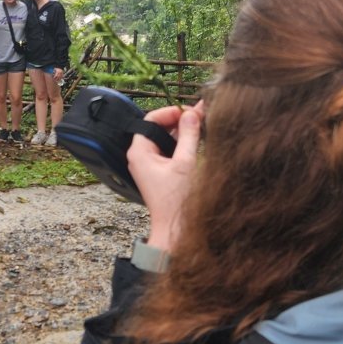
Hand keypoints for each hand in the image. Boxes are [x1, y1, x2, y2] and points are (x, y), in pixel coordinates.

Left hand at [126, 101, 204, 251]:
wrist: (175, 231)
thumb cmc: (176, 202)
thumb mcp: (185, 163)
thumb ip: (189, 135)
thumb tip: (192, 113)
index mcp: (139, 151)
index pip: (151, 119)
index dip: (171, 112)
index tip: (190, 112)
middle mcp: (140, 156)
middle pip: (159, 128)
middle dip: (180, 121)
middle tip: (201, 117)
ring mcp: (149, 165)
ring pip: (166, 139)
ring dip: (183, 133)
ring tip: (202, 127)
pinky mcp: (159, 173)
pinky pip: (169, 151)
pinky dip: (182, 145)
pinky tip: (198, 142)